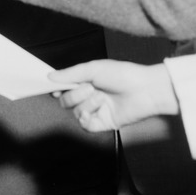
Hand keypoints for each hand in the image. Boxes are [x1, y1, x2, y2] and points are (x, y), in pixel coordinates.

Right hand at [49, 60, 179, 132]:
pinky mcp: (103, 123)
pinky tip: (95, 111)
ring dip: (86, 104)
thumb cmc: (123, 75)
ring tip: (101, 97)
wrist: (145, 90)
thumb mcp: (94, 68)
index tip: (54, 88)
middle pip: (66, 102)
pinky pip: (85, 125)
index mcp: (86, 82)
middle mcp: (88, 96)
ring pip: (76, 112)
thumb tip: (50, 76)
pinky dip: (87, 118)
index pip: (64, 87)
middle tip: (89, 88)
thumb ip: (70, 73)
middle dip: (74, 95)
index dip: (57, 88)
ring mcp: (96, 110)